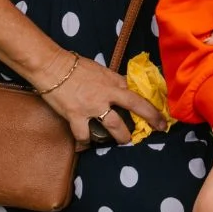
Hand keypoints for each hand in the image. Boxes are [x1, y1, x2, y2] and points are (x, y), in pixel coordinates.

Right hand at [35, 50, 165, 145]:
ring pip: (115, 126)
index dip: (149, 102)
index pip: (137, 92)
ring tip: (126, 142)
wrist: (53, 66)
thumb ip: (112, 81)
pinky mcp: (76, 116)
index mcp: (114, 81)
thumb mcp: (100, 70)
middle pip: (136, 106)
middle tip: (159, 128)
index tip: (159, 110)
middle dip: (151, 118)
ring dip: (122, 137)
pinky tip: (86, 145)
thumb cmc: (75, 66)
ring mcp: (93, 106)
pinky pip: (84, 135)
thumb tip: (122, 89)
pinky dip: (85, 142)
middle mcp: (107, 94)